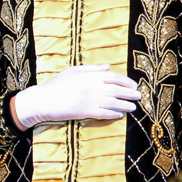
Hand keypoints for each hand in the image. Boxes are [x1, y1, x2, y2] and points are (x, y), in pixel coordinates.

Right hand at [12, 64, 140, 128]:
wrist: (43, 100)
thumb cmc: (56, 84)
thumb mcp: (72, 71)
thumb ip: (91, 68)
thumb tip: (108, 66)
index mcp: (90, 75)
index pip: (114, 77)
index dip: (126, 81)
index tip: (133, 85)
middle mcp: (93, 87)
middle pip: (118, 90)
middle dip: (130, 94)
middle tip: (138, 96)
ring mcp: (91, 100)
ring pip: (114, 103)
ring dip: (126, 105)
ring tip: (133, 107)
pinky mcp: (87, 112)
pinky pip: (105, 113)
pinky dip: (114, 114)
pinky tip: (119, 115)